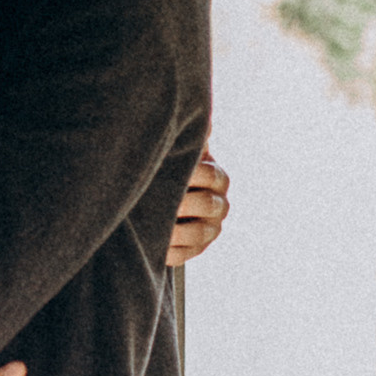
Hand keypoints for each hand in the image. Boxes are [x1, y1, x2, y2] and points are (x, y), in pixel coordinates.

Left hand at [166, 143, 230, 264]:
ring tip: (157, 225)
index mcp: (216, 178)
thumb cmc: (172, 169)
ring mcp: (209, 230)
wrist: (161, 199)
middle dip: (184, 202)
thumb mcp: (181, 153)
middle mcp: (219, 205)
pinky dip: (170, 251)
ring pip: (198, 233)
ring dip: (176, 230)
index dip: (193, 173)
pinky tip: (156, 245)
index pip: (211, 174)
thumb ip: (190, 139)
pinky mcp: (194, 250)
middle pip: (208, 204)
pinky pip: (185, 254)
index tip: (172, 172)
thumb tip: (203, 121)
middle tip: (160, 199)